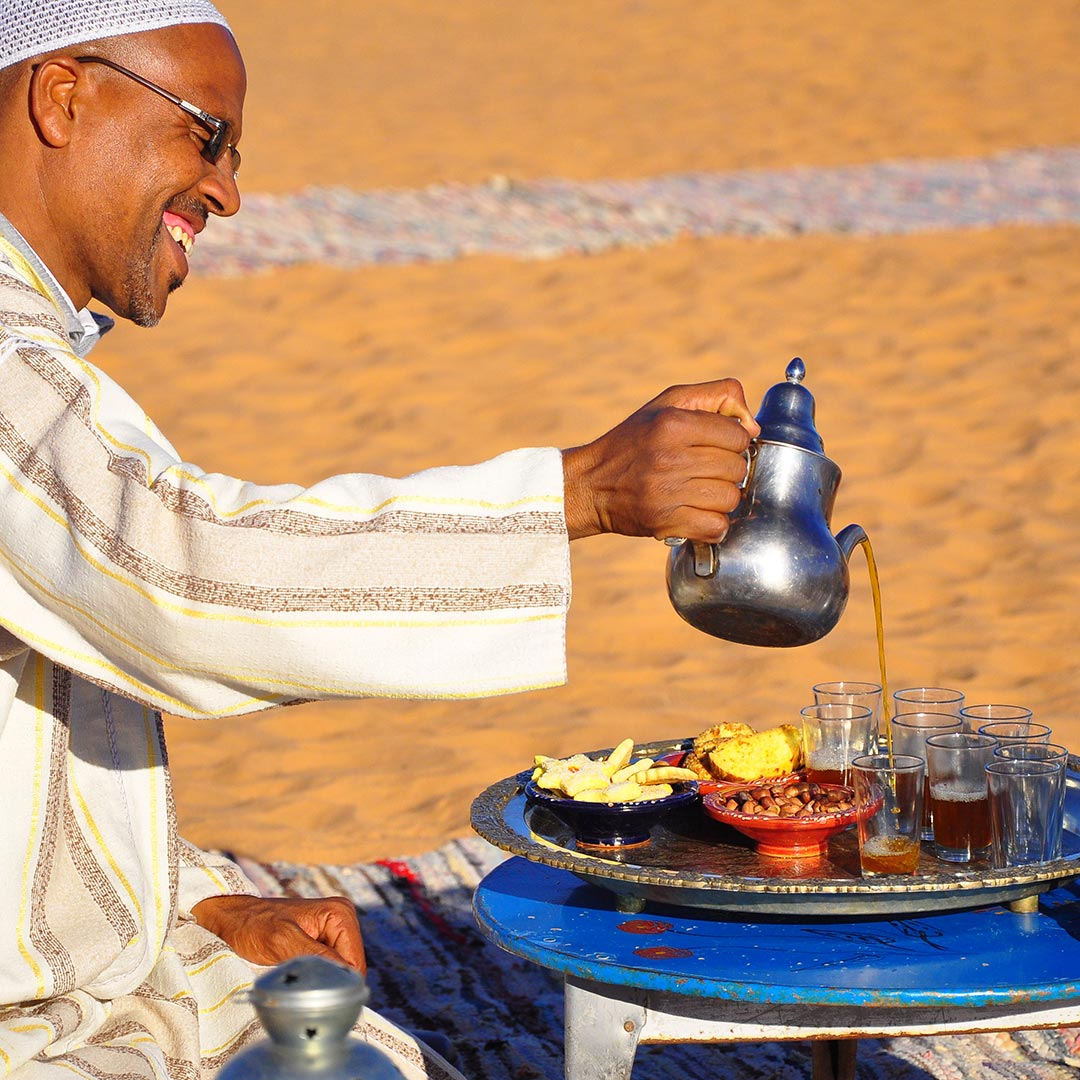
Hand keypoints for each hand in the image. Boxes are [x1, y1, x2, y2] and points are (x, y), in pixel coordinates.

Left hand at [191, 894, 365, 973]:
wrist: (231, 920)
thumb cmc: (252, 925)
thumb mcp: (282, 941)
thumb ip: (316, 956)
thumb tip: (344, 979)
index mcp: (340, 913)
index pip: (354, 963)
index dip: (335, 982)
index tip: (307, 989)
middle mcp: (342, 919)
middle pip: (349, 969)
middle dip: (326, 981)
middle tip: (296, 982)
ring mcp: (332, 931)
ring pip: (338, 972)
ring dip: (318, 980)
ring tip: (293, 975)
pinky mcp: (322, 943)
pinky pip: (327, 969)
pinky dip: (312, 977)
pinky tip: (294, 973)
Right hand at [561, 378, 759, 541]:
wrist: (591, 484)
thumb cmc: (634, 441)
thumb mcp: (668, 402)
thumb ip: (717, 396)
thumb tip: (752, 427)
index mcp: (672, 424)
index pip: (738, 436)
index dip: (733, 441)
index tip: (715, 446)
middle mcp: (668, 457)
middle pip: (736, 468)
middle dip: (728, 470)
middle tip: (707, 470)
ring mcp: (665, 492)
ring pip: (730, 498)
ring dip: (722, 497)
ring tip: (701, 491)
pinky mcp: (664, 522)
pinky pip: (716, 527)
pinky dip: (713, 524)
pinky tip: (699, 513)